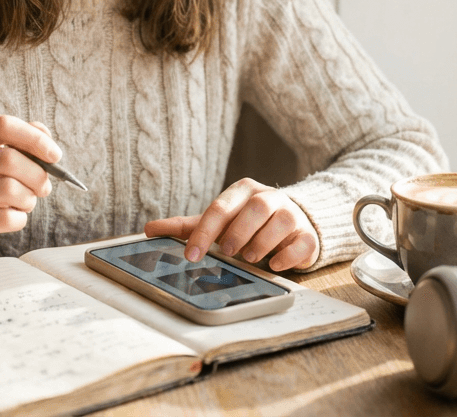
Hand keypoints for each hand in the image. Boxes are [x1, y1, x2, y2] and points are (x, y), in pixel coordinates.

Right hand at [0, 116, 57, 262]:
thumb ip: (19, 141)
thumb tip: (43, 133)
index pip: (2, 126)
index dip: (34, 138)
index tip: (55, 155)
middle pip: (8, 159)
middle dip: (37, 175)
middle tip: (44, 187)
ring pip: (9, 190)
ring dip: (29, 199)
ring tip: (26, 202)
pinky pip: (4, 218)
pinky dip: (19, 218)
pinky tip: (12, 217)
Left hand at [144, 178, 320, 271]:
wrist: (293, 224)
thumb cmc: (247, 223)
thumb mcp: (218, 222)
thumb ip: (186, 226)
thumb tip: (148, 229)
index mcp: (242, 192)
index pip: (220, 208)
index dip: (204, 232)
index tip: (191, 254)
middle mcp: (269, 198)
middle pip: (255, 208)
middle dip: (239, 232)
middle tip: (228, 252)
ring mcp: (291, 215)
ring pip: (281, 221)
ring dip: (262, 242)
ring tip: (250, 257)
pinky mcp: (308, 235)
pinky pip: (301, 242)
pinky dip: (287, 255)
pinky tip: (275, 264)